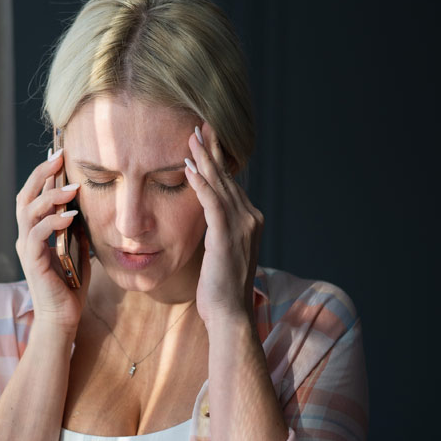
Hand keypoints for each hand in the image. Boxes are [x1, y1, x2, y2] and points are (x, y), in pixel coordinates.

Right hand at [14, 146, 92, 333]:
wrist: (62, 318)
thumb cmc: (70, 287)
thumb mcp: (79, 251)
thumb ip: (78, 230)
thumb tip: (85, 208)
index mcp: (34, 232)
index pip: (34, 195)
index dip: (44, 174)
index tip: (60, 154)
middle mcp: (26, 236)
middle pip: (25, 196)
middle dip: (41, 173)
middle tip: (59, 156)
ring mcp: (26, 248)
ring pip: (29, 211)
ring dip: (50, 196)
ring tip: (72, 188)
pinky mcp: (31, 262)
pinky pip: (37, 235)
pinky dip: (53, 222)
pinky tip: (71, 216)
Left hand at [183, 124, 262, 326]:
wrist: (230, 315)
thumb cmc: (220, 290)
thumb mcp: (221, 254)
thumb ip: (219, 232)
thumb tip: (209, 220)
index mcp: (249, 221)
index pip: (230, 184)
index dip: (217, 161)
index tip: (204, 139)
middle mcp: (250, 219)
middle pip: (227, 177)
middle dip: (212, 150)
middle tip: (199, 125)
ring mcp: (241, 227)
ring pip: (220, 185)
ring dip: (204, 159)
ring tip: (192, 137)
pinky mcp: (227, 236)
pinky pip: (212, 203)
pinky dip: (201, 184)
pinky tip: (190, 168)